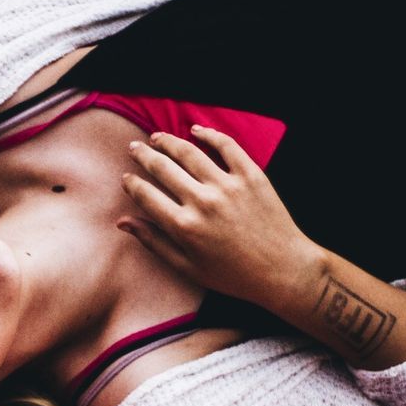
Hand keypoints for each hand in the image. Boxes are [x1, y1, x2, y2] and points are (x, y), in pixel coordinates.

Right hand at [118, 127, 325, 314]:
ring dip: (168, 141)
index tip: (126, 177)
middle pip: (163, 168)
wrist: (282, 269)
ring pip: (190, 152)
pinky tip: (195, 131)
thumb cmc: (232, 275)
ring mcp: (228, 185)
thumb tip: (123, 222)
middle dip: (143, 155)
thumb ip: (153, 242)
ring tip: (157, 137)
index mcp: (184, 226)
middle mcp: (203, 201)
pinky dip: (209, 134)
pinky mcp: (251, 175)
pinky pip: (226, 146)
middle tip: (134, 147)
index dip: (132, 183)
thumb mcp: (187, 267)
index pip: (146, 195)